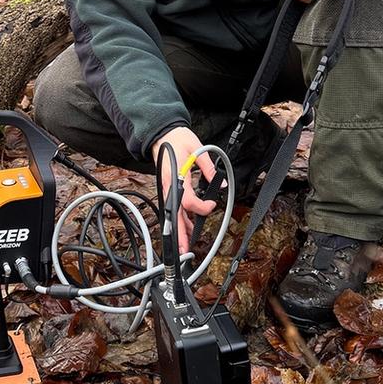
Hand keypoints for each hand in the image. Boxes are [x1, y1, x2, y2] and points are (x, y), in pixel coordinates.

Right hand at [151, 127, 217, 254]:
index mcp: (176, 177)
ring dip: (180, 228)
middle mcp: (169, 186)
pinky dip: (179, 217)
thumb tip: (219, 185)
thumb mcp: (198, 150)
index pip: (188, 201)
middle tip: (185, 249)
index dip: (201, 208)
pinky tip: (186, 225)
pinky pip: (173, 206)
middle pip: (174, 215)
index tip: (211, 205)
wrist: (162, 134)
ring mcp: (167, 188)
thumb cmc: (177, 139)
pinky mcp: (168, 187)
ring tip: (186, 243)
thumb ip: (208, 169)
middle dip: (180, 234)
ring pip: (172, 213)